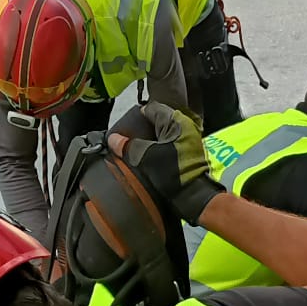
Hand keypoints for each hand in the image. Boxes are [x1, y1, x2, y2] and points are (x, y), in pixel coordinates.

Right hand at [109, 102, 219, 224]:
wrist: (194, 196)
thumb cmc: (172, 173)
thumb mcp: (145, 157)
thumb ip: (128, 145)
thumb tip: (113, 139)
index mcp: (175, 120)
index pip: (150, 109)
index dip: (135, 116)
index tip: (124, 126)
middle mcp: (184, 125)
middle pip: (157, 121)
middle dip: (142, 129)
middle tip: (127, 138)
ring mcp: (188, 139)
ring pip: (163, 134)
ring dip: (150, 140)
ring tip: (135, 149)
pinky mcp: (189, 153)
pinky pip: (169, 145)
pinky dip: (159, 149)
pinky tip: (148, 157)